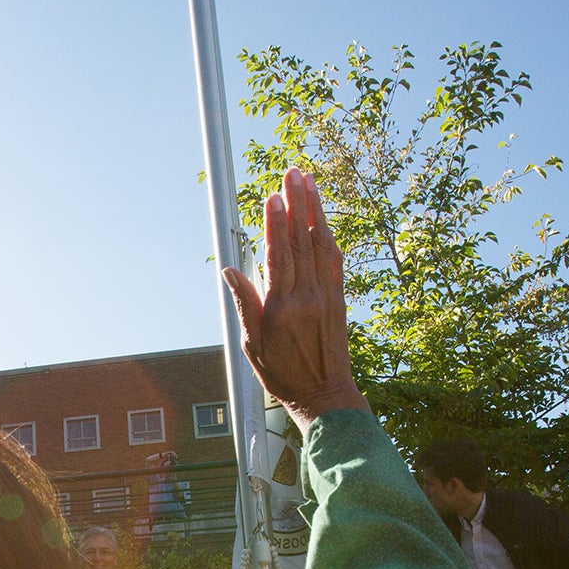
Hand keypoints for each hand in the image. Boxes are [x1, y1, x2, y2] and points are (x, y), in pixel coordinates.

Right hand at [222, 169, 369, 431]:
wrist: (325, 396)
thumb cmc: (284, 374)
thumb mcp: (254, 344)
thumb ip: (245, 303)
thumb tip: (229, 270)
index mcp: (283, 307)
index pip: (279, 256)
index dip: (277, 224)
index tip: (274, 196)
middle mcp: (308, 296)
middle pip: (301, 241)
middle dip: (297, 204)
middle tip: (293, 173)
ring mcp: (326, 295)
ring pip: (320, 244)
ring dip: (315, 210)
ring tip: (309, 181)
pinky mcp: (338, 298)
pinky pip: (333, 260)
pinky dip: (328, 235)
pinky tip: (323, 218)